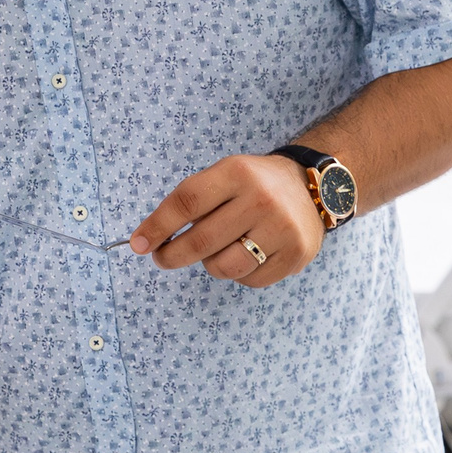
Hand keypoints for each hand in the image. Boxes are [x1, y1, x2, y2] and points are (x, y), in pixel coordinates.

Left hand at [129, 153, 324, 288]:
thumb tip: (147, 240)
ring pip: (223, 266)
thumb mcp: (226, 175)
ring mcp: (282, 229)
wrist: (313, 188)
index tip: (138, 244)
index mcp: (237, 173)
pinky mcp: (295, 255)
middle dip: (171, 255)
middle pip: (201, 241)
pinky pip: (248, 280)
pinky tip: (246, 255)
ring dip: (209, 264)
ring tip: (216, 251)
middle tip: (162, 258)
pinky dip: (238, 273)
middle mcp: (262, 200)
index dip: (156, 226)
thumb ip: (191, 202)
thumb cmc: (255, 185)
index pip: (186, 203)